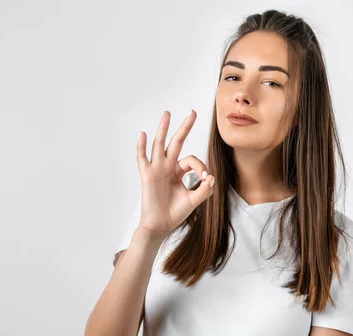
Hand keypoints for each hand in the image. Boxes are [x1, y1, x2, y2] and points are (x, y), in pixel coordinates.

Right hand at [136, 110, 214, 240]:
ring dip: (163, 128)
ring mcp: (157, 169)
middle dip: (185, 127)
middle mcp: (168, 166)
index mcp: (179, 171)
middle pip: (177, 142)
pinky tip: (143, 134)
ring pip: (160, 144)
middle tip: (193, 112)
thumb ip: (204, 189)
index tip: (205, 178)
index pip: (192, 160)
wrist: (160, 225)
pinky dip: (142, 147)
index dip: (201, 166)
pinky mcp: (147, 175)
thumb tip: (211, 176)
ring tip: (168, 113)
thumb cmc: (175, 213)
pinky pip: (142, 158)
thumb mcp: (194, 200)